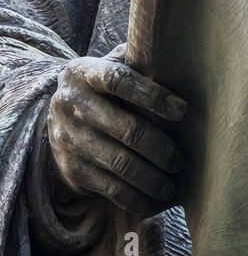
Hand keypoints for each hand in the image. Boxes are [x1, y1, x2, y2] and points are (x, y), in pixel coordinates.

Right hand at [47, 50, 187, 217]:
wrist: (56, 122)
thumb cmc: (103, 90)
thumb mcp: (109, 67)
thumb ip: (136, 61)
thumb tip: (181, 56)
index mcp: (83, 73)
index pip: (118, 80)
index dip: (152, 96)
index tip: (183, 111)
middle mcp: (70, 104)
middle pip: (126, 129)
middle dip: (161, 148)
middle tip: (181, 160)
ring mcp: (69, 139)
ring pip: (120, 164)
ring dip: (153, 178)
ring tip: (173, 185)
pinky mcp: (72, 170)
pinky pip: (110, 188)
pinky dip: (138, 198)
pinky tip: (156, 200)